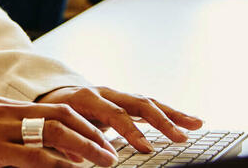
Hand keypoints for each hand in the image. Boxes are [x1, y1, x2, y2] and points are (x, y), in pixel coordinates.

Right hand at [0, 96, 118, 165]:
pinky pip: (33, 156)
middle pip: (62, 116)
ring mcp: (1, 130)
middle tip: (111, 151)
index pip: (56, 109)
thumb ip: (12, 132)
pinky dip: (57, 162)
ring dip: (85, 147)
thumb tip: (42, 148)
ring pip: (54, 132)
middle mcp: (9, 112)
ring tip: (104, 161)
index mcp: (8, 106)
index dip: (83, 123)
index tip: (103, 138)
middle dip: (91, 133)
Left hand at [37, 85, 202, 155]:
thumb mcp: (55, 129)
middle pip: (138, 103)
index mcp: (87, 99)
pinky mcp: (125, 99)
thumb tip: (80, 156)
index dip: (131, 131)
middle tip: (179, 138)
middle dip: (161, 121)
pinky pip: (150, 105)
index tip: (146, 149)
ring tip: (196, 125)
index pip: (114, 114)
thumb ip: (68, 141)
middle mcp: (105, 92)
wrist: (51, 94)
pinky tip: (188, 122)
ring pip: (149, 101)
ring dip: (173, 114)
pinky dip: (169, 113)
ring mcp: (117, 94)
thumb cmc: (52, 116)